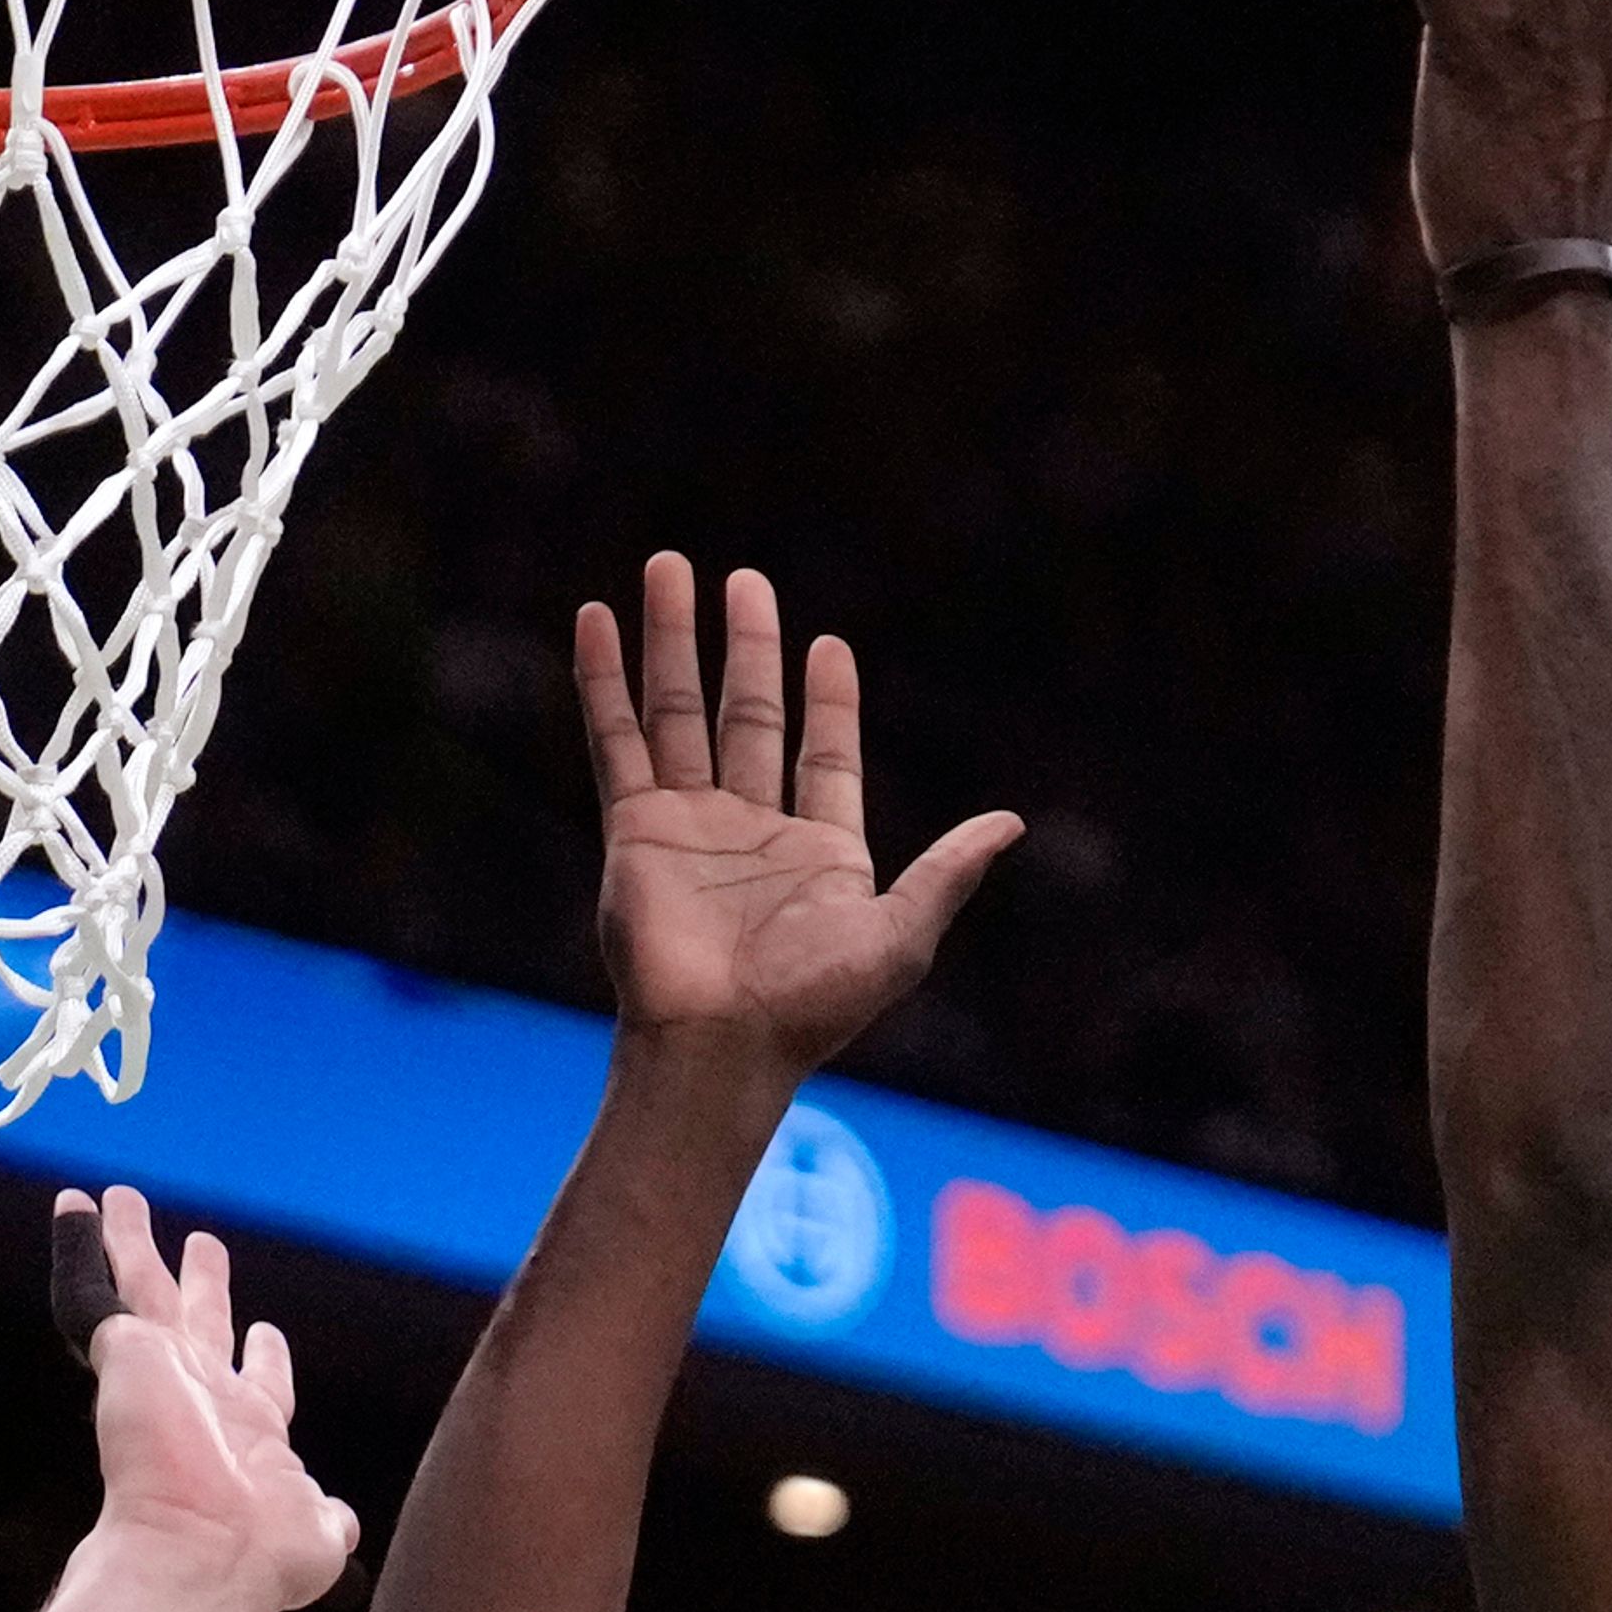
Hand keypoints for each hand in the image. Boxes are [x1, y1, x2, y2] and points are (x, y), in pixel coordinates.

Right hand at [64, 1194, 359, 1611]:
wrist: (199, 1557)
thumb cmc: (260, 1554)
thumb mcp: (317, 1531)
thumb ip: (326, 1517)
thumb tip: (341, 1523)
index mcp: (253, 1432)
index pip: (258, 1381)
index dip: (263, 1356)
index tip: (265, 1329)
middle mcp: (204, 1396)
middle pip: (199, 1321)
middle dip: (200, 1284)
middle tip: (204, 1243)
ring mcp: (160, 1373)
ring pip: (143, 1289)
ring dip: (132, 1245)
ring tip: (125, 1198)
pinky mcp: (123, 1354)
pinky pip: (90, 1293)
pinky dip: (79, 1249)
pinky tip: (74, 1205)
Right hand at [578, 555, 1015, 1076]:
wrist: (720, 1045)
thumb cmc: (814, 1004)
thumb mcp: (901, 935)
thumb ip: (948, 872)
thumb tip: (1013, 823)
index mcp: (821, 850)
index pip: (825, 753)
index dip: (828, 700)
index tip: (828, 644)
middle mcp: (753, 829)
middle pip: (748, 714)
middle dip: (746, 645)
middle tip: (744, 580)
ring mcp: (689, 826)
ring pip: (678, 711)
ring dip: (672, 640)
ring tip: (667, 567)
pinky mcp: (635, 831)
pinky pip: (617, 740)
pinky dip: (605, 680)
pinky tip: (598, 621)